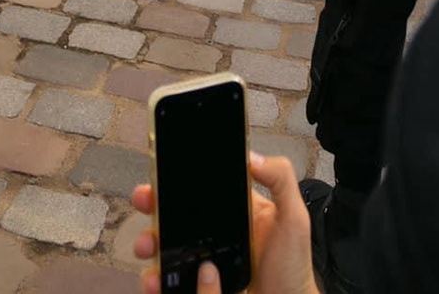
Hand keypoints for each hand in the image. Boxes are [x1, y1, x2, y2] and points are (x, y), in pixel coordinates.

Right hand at [132, 153, 318, 293]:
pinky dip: (155, 279)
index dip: (176, 181)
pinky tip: (156, 279)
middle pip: (173, 215)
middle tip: (145, 203)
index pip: (199, 190)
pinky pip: (170, 282)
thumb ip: (280, 181)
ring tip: (147, 246)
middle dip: (152, 207)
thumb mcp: (293, 218)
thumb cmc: (292, 267)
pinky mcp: (197, 287)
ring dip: (148, 243)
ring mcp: (202, 263)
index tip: (160, 174)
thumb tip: (251, 156)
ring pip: (164, 248)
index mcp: (233, 212)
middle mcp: (213, 235)